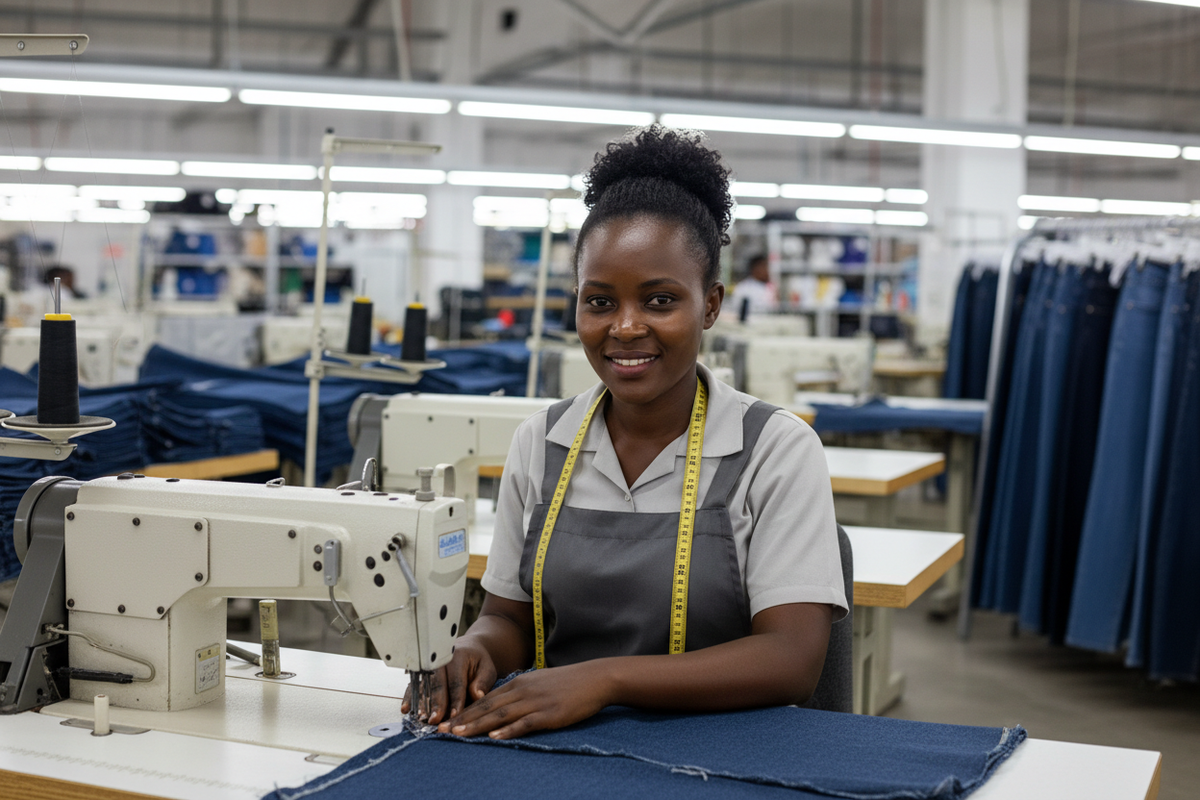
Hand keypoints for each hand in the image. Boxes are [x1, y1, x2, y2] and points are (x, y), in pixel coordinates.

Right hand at [401, 638, 497, 725]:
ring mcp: (429, 668)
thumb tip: (477, 695)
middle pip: (437, 685)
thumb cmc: (478, 663)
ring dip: (421, 703)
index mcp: (458, 657)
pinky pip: (414, 687)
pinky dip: (409, 698)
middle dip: (436, 704)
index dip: (456, 699)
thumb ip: (483, 682)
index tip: (455, 715)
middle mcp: (440, 661)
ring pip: (424, 687)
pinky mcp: (422, 675)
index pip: (457, 682)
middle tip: (435, 720)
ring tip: (421, 718)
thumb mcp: (486, 669)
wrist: (467, 650)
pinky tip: (406, 709)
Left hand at [438, 661, 612, 739]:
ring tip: (459, 735)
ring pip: (500, 714)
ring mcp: (535, 702)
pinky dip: (509, 730)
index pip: (485, 698)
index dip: (465, 711)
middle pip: (487, 706)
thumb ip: (519, 693)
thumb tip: (501, 705)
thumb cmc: (567, 683)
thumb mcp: (538, 683)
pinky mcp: (549, 713)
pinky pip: (525, 723)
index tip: (447, 721)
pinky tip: (495, 736)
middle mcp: (522, 690)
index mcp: (518, 683)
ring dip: (478, 725)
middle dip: (464, 719)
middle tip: (442, 730)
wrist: (594, 678)